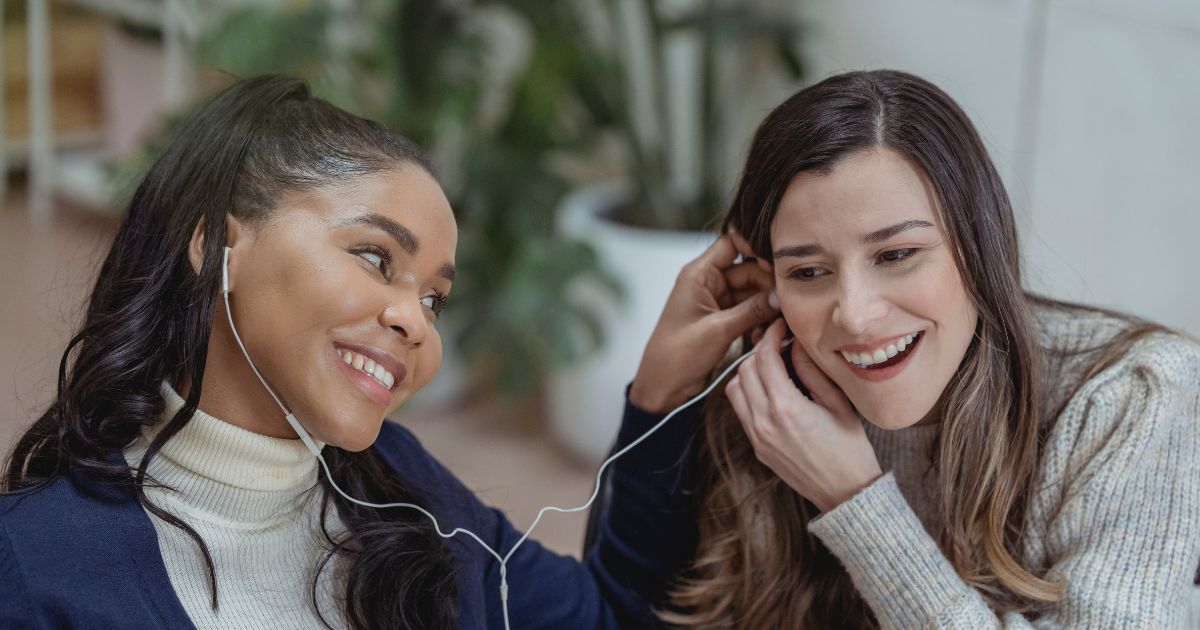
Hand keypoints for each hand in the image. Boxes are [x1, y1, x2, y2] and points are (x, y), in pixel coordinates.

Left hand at [629, 232, 777, 412]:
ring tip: (777, 322)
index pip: (732, 243)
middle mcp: (709, 282)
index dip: (756, 246)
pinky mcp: (725, 318)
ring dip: (767, 306)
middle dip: (769, 285)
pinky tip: (763, 334)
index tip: (780, 263)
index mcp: (699, 274)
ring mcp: (718, 300)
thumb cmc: (676, 355)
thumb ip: (751, 311)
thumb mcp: (717, 330)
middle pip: (750, 269)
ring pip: (754, 291)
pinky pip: (751, 310)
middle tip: (788, 301)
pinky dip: (760, 319)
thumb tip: (781, 296)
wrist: (664, 386)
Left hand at [726, 319, 881, 512]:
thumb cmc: (849, 449)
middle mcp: (763, 421)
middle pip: (744, 370)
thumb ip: (812, 371)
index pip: (764, 358)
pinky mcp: (756, 446)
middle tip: (780, 344)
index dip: (771, 335)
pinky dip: (748, 393)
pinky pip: (740, 410)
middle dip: (760, 351)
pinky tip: (771, 390)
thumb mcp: (837, 404)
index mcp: (785, 408)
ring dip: (749, 372)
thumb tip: (796, 344)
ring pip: (734, 389)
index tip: (781, 326)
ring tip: (773, 366)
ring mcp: (756, 436)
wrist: (845, 492)